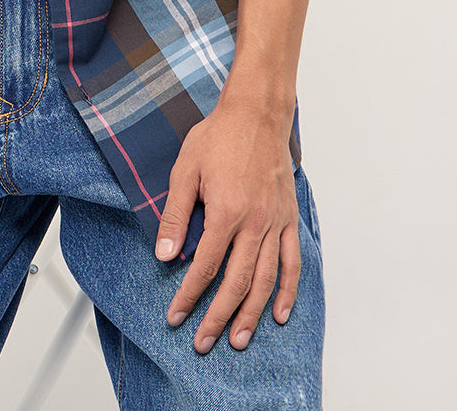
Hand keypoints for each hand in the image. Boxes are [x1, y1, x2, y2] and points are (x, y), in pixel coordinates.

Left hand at [154, 95, 300, 353]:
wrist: (256, 113)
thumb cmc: (218, 137)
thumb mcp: (185, 169)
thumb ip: (176, 214)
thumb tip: (165, 254)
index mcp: (226, 212)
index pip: (205, 267)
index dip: (188, 296)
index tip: (176, 316)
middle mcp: (255, 223)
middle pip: (237, 283)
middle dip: (217, 316)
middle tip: (203, 342)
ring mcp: (275, 223)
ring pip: (266, 280)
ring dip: (252, 314)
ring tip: (238, 339)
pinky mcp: (288, 218)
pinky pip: (292, 262)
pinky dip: (287, 291)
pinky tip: (279, 313)